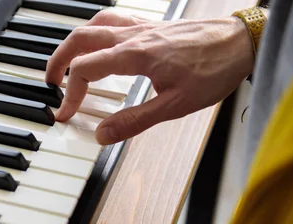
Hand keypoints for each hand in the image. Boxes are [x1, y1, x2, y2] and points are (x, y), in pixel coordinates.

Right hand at [46, 12, 254, 144]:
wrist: (242, 42)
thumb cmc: (215, 70)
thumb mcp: (174, 106)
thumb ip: (134, 121)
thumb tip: (102, 135)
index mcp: (133, 56)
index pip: (84, 71)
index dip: (69, 95)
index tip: (66, 114)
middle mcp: (132, 36)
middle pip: (79, 40)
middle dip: (57, 61)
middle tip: (50, 83)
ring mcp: (141, 27)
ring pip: (92, 26)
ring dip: (72, 44)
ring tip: (65, 62)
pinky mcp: (150, 25)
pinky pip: (112, 19)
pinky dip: (95, 30)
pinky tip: (98, 43)